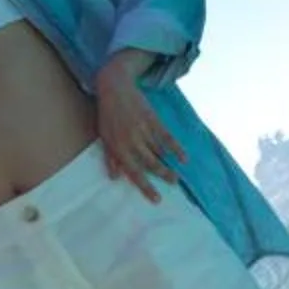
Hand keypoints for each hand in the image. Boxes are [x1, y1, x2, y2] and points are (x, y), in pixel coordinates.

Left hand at [93, 50, 180, 201]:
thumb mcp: (104, 137)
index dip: (146, 187)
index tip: (157, 199)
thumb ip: (111, 158)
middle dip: (163, 175)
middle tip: (173, 184)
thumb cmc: (107, 115)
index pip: (134, 172)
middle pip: (151, 163)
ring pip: (160, 152)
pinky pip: (167, 137)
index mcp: (119, 148)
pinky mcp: (153, 120)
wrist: (115, 89)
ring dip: (169, 165)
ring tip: (177, 176)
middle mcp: (132, 142)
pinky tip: (184, 157)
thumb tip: (115, 177)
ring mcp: (144, 130)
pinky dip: (176, 148)